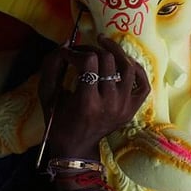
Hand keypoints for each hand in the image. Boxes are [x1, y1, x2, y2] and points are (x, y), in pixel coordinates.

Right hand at [37, 35, 150, 159]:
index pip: (88, 62)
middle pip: (107, 60)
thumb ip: (51, 66)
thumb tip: (66, 43)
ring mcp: (124, 106)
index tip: (66, 54)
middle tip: (80, 51)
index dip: (75, 52)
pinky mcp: (131, 109)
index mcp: (87, 102)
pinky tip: (123, 60)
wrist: (76, 146)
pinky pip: (142, 83)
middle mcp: (109, 104)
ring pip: (127, 66)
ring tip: (103, 43)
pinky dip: (136, 69)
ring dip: (115, 51)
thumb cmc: (58, 121)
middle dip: (91, 49)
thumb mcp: (47, 95)